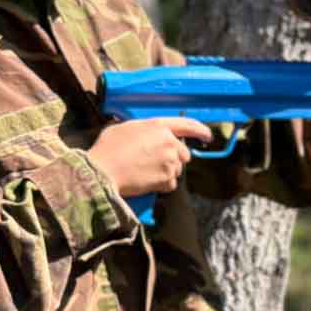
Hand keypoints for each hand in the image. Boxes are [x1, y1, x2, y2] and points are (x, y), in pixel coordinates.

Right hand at [87, 117, 212, 196]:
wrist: (103, 171)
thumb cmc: (108, 149)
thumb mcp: (124, 128)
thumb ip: (141, 129)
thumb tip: (143, 134)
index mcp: (159, 126)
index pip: (188, 125)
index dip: (200, 130)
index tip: (208, 136)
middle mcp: (169, 142)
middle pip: (183, 154)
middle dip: (173, 159)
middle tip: (153, 163)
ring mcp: (170, 162)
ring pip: (177, 170)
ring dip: (166, 172)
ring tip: (145, 172)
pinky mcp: (167, 179)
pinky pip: (171, 184)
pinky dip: (161, 185)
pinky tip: (146, 181)